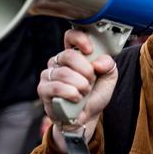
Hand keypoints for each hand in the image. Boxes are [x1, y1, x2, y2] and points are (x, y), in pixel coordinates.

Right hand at [37, 29, 118, 152]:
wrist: (87, 117)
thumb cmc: (95, 94)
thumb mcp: (109, 78)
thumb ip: (108, 65)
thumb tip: (98, 62)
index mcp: (74, 54)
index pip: (71, 37)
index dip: (79, 39)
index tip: (90, 50)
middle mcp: (58, 61)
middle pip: (68, 55)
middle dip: (85, 70)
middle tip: (90, 81)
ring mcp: (49, 75)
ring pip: (63, 73)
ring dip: (80, 85)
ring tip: (84, 92)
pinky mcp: (43, 89)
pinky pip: (56, 87)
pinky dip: (71, 94)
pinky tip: (76, 99)